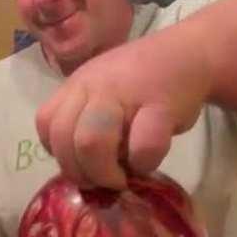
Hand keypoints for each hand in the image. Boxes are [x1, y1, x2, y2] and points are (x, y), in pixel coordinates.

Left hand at [36, 28, 208, 188]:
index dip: (60, 153)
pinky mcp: (160, 106)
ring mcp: (125, 94)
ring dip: (104, 173)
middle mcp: (94, 86)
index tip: (82, 162)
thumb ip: (85, 120)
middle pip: (64, 138)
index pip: (46, 123)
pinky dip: (143, 164)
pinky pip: (142, 147)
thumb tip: (82, 169)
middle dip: (80, 172)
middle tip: (103, 180)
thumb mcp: (104, 93)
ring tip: (122, 178)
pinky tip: (148, 162)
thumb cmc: (144, 84)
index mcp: (77, 85)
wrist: (189, 55)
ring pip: (90, 142)